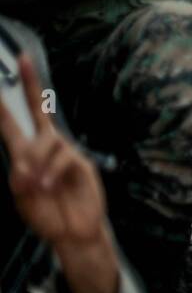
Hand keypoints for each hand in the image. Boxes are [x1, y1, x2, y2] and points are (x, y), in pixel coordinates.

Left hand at [0, 55, 117, 292]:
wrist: (73, 233)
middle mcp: (45, 148)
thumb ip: (19, 177)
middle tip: (23, 59)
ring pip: (46, 141)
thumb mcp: (22, 197)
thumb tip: (23, 164)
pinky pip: (62, 158)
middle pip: (40, 110)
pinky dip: (50, 172)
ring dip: (35, 163)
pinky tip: (47, 185)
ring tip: (34, 186)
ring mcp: (66, 154)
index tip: (0, 81)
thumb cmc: (47, 214)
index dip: (6, 103)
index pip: (14, 123)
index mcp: (25, 154)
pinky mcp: (81, 164)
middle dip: (32, 85)